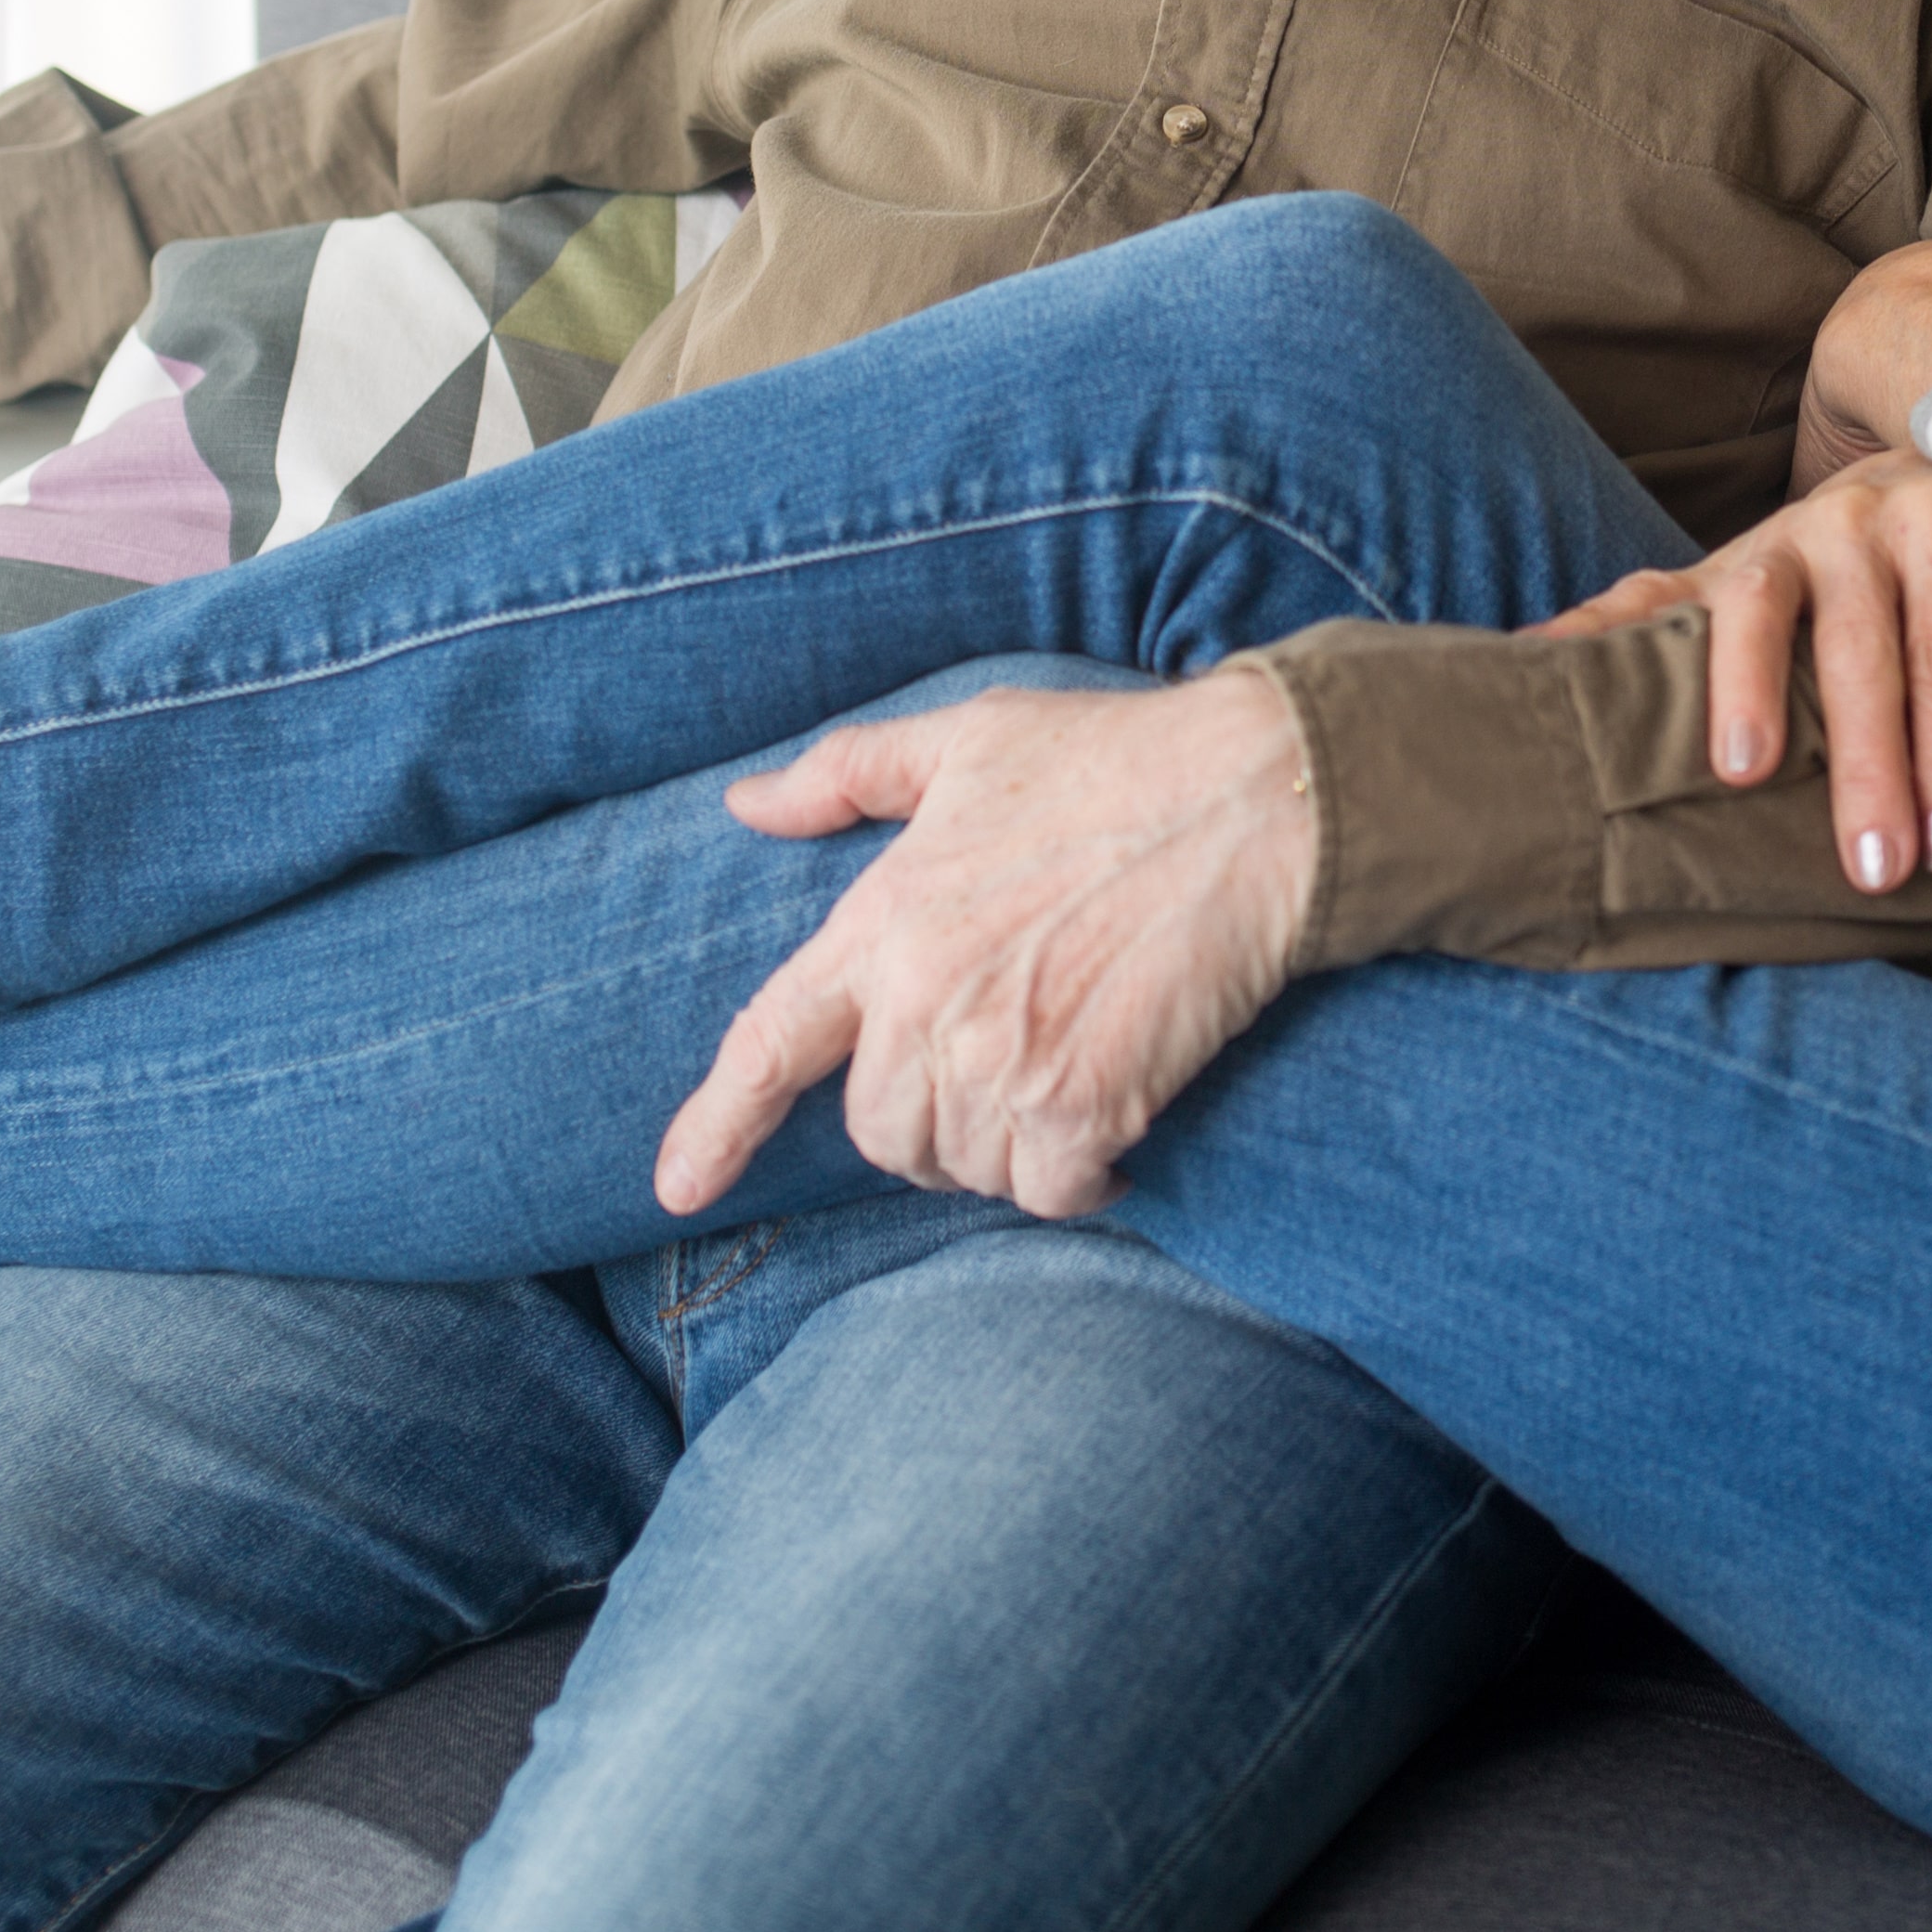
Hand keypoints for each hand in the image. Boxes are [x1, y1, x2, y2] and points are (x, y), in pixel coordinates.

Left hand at [659, 670, 1317, 1221]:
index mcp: (885, 921)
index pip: (768, 1040)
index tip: (677, 1188)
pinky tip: (1112, 1134)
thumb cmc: (1117, 760)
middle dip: (929, 1122)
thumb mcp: (967, 739)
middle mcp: (926, 1001)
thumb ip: (846, 775)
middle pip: (880, 1131)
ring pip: (964, 1167)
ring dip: (1008, 1147)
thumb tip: (745, 803)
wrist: (1254, 801)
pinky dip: (1078, 1180)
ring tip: (1063, 1078)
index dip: (716, 1125)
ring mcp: (1002, 1060)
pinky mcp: (1084, 1104)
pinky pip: (1049, 1192)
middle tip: (1002, 1072)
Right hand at [1531, 450, 1931, 891]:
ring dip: (1741, 689)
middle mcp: (1851, 523)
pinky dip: (1592, 631)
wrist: (1910, 453)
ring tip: (1739, 774)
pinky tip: (1540, 665)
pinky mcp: (1713, 567)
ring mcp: (1773, 543)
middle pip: (1857, 651)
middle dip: (1864, 763)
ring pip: (1750, 611)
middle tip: (1872, 864)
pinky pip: (1645, 597)